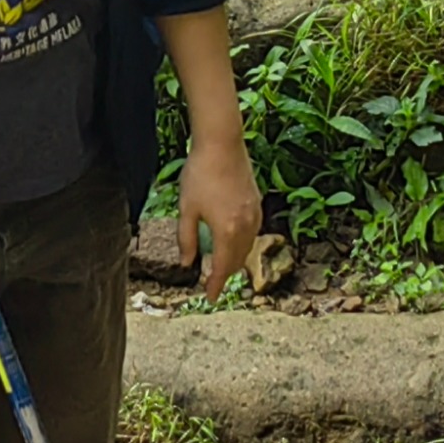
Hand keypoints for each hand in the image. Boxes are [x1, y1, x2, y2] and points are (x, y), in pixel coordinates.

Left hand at [175, 134, 262, 298]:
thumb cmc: (200, 174)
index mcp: (227, 231)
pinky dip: (242, 244)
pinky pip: (252, 233)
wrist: (222, 144)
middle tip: (213, 284)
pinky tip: (233, 242)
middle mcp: (246, 226)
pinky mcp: (256, 203)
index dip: (215, 285)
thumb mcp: (187, 209)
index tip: (210, 298)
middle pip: (237, 260)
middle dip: (225, 274)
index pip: (222, 267)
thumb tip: (186, 263)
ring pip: (247, 248)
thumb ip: (187, 239)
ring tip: (222, 267)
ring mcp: (254, 214)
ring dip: (235, 260)